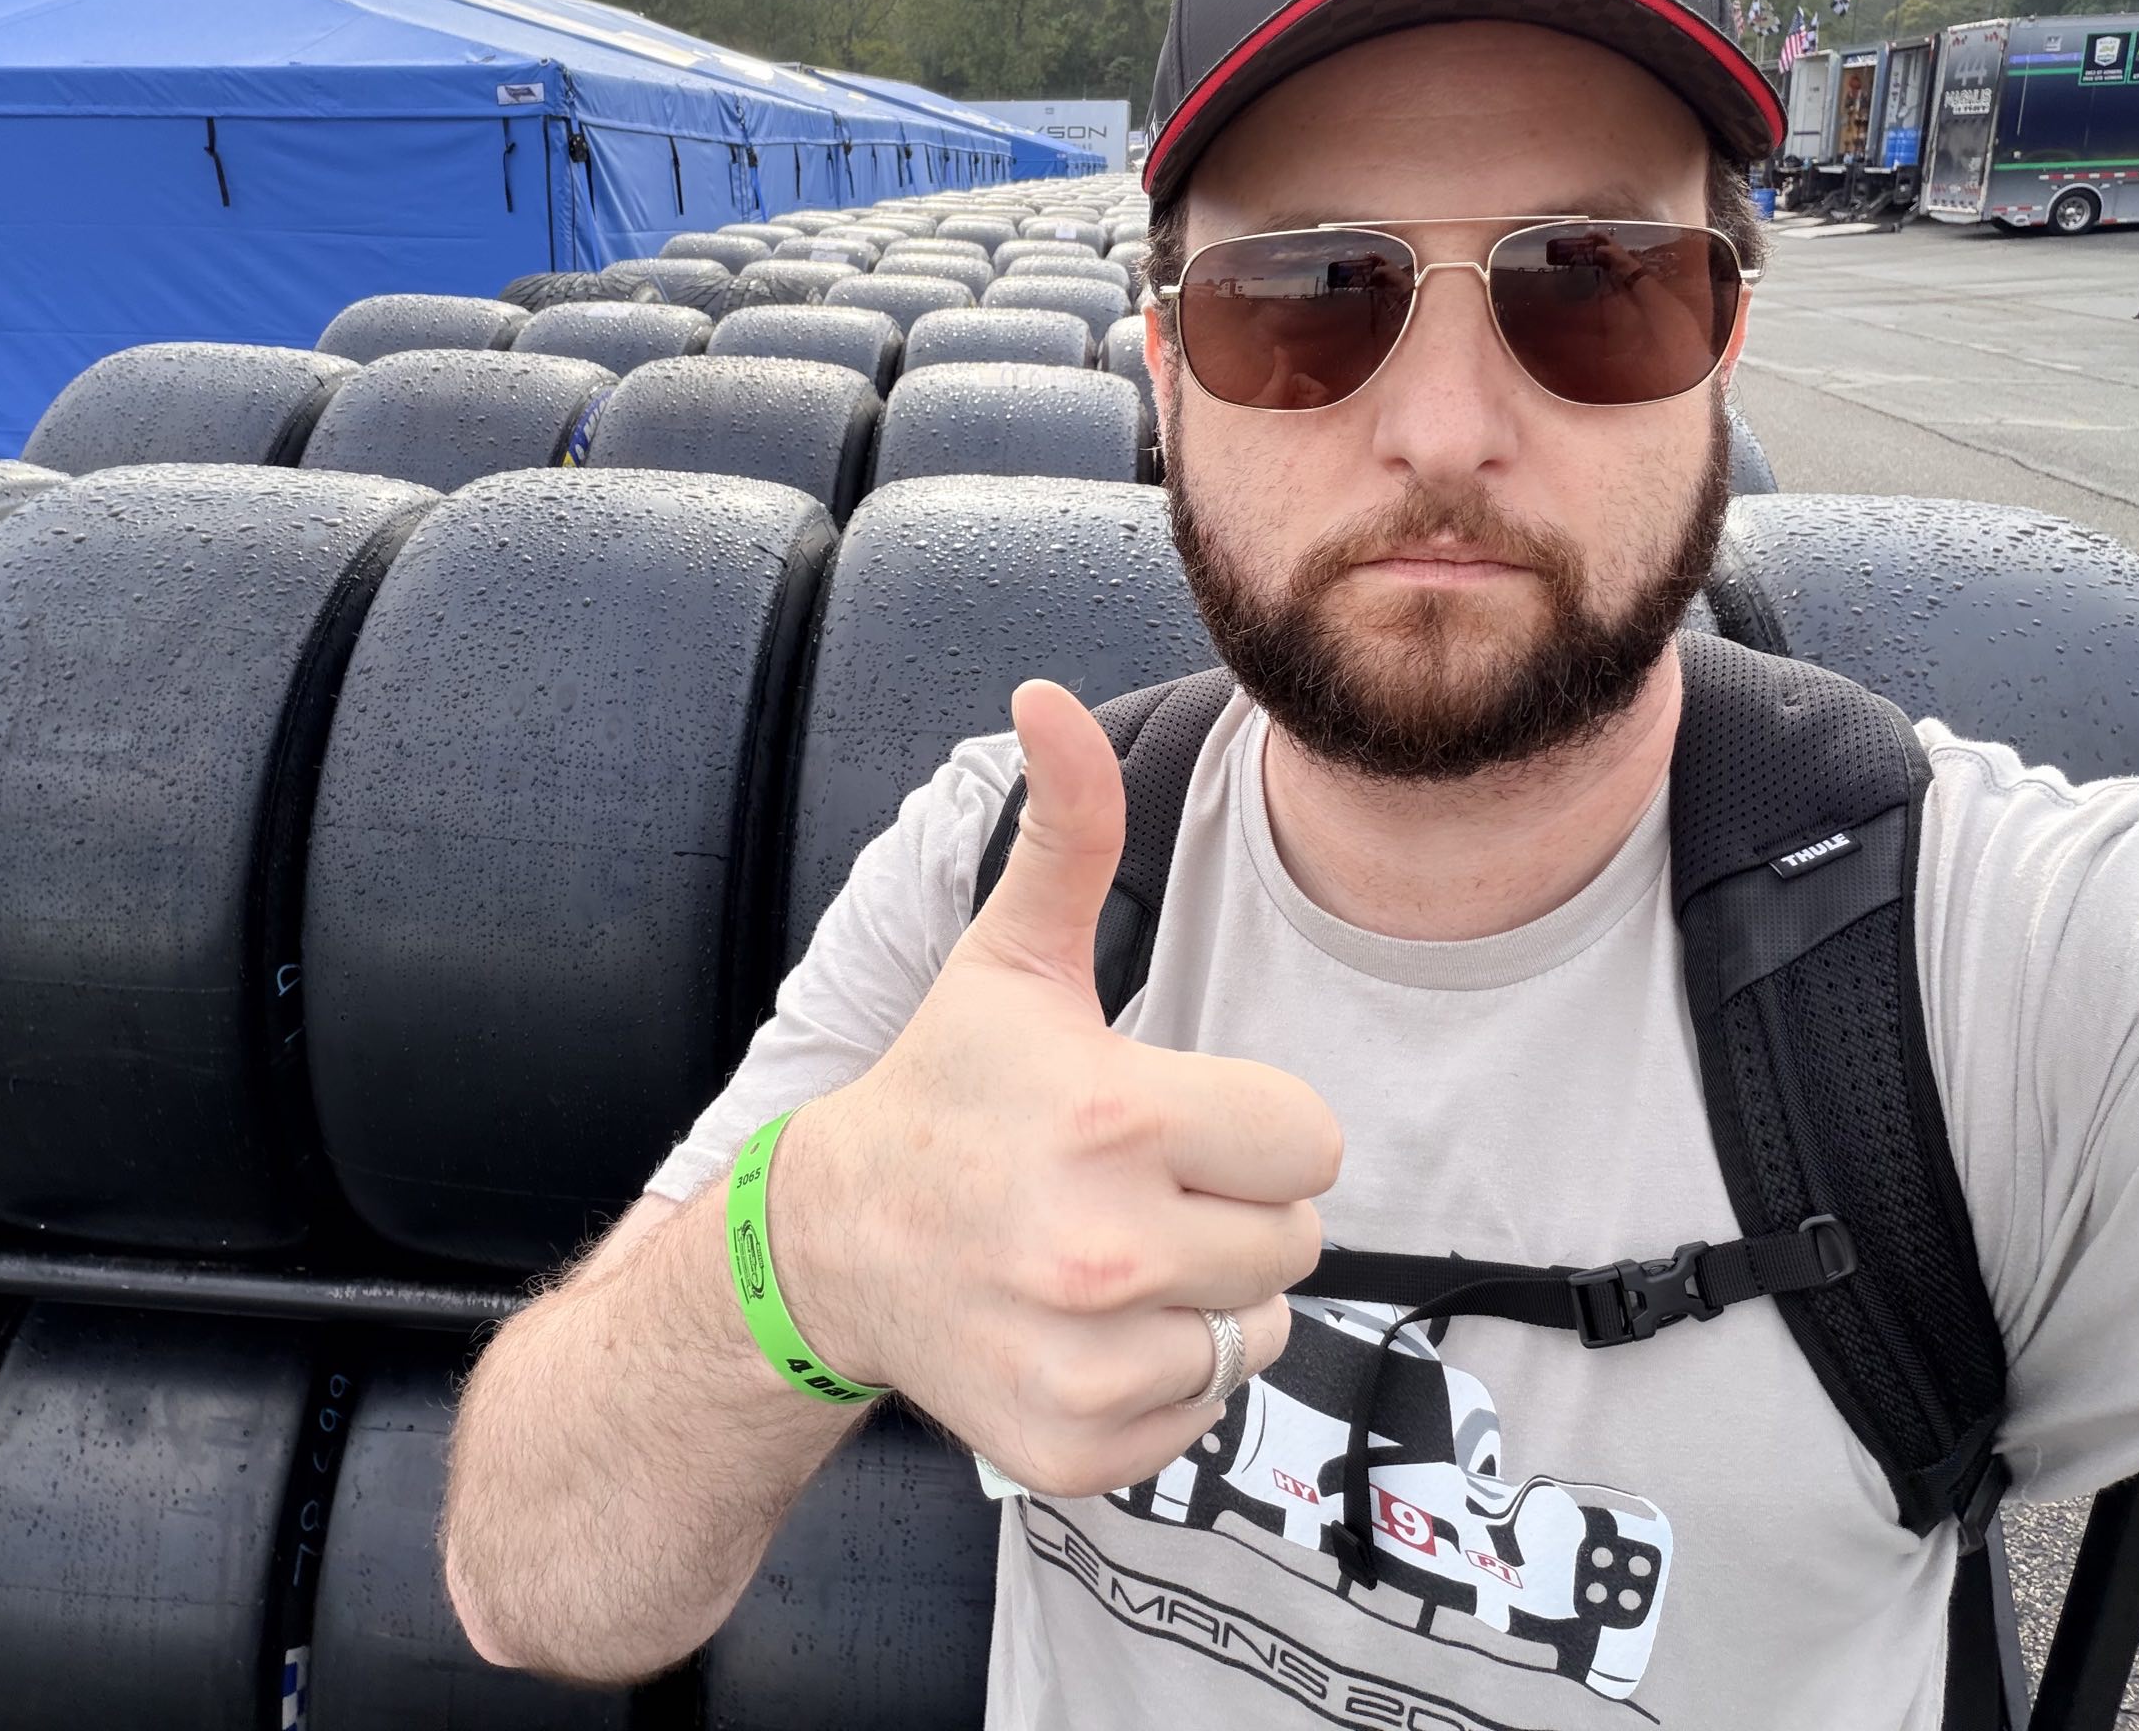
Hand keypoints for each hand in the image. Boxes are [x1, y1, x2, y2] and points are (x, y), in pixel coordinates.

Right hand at [770, 679, 1341, 1496]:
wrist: (827, 1245)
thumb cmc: (944, 1094)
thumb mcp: (1010, 959)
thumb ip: (1066, 826)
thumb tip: (1049, 694)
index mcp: (1113, 1117)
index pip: (1310, 1142)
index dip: (1250, 1125)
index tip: (1169, 1117)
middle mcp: (1104, 1249)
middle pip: (1293, 1242)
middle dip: (1230, 1210)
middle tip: (1134, 1186)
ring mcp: (1084, 1358)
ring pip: (1249, 1334)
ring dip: (1199, 1300)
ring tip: (1106, 1256)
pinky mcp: (1070, 1444)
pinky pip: (1197, 1415)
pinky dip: (1156, 1382)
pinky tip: (1080, 1327)